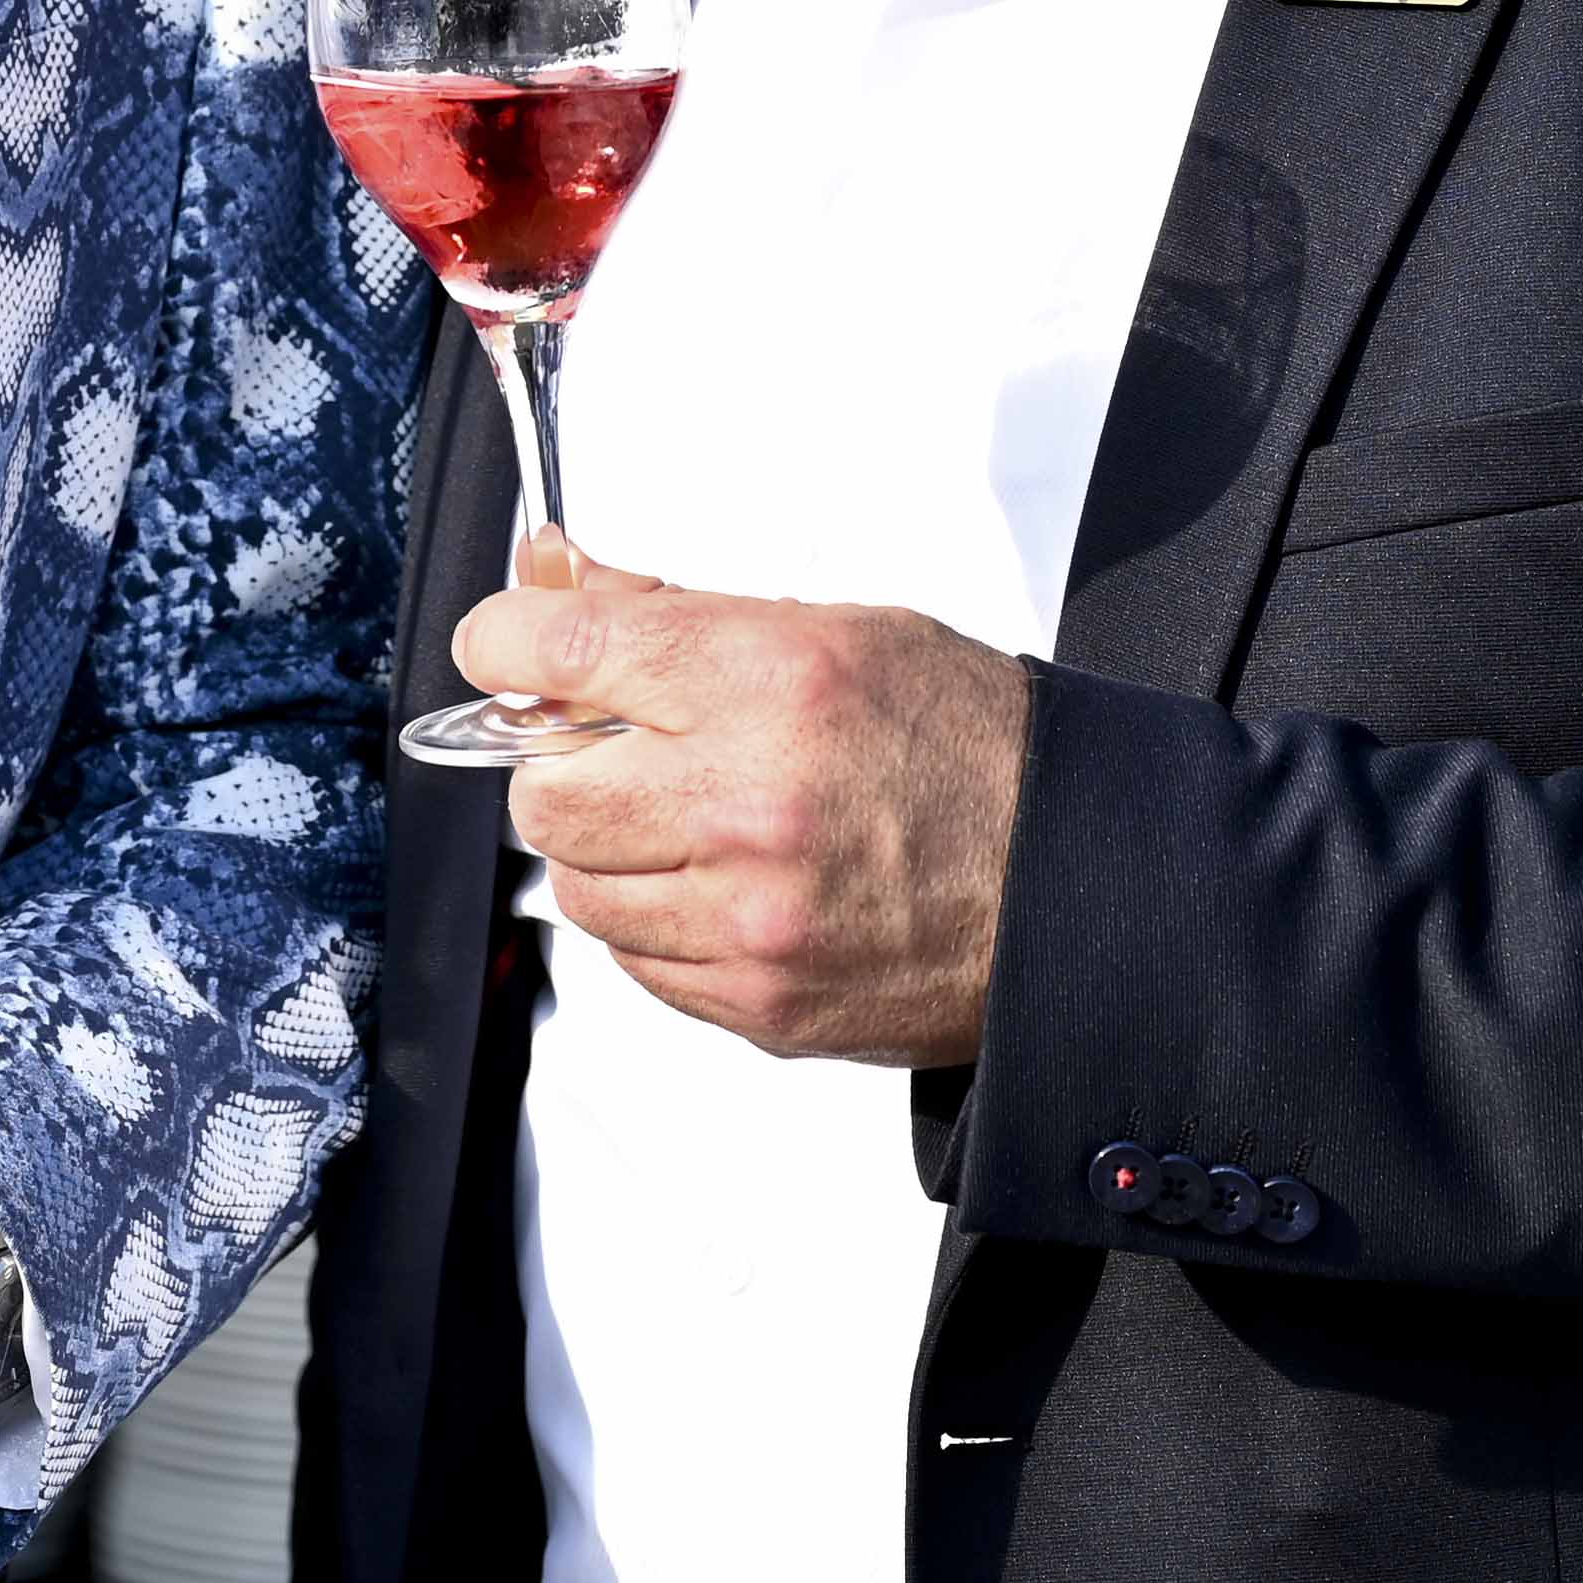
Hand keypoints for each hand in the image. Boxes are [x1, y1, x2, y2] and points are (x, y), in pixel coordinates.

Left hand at [461, 530, 1031, 1068]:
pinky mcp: (758, 1004)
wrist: (1076, 881)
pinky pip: (636, 962)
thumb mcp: (834, 629)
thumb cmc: (969, 746)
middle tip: (611, 748)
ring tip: (687, 821)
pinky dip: (656, 922)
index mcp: (768, 683)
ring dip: (609, 849)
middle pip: (543, 790)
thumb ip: (674, 610)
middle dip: (558, 762)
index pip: (559, 649)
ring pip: (579, 886)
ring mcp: (749, 919)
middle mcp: (748, 804)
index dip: (508, 640)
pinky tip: (722, 885)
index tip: (506, 644)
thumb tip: (553, 578)